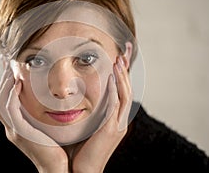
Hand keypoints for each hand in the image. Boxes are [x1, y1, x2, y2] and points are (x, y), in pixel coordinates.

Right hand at [0, 65, 68, 172]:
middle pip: (0, 98)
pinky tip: (17, 83)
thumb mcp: (49, 126)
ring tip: (9, 67)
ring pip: (1, 102)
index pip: (8, 99)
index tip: (13, 66)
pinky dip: (11, 95)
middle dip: (2, 79)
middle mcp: (12, 127)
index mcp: (19, 125)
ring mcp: (13, 130)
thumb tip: (57, 96)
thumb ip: (47, 113)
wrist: (60, 168)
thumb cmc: (59, 147)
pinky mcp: (19, 133)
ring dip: (4, 83)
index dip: (7, 82)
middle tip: (7, 61)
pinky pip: (10, 110)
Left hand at [72, 55, 132, 172]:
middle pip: (127, 88)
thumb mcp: (87, 126)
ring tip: (119, 58)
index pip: (121, 90)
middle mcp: (120, 120)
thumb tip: (81, 98)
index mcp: (115, 118)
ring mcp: (118, 125)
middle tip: (126, 48)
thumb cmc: (80, 149)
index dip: (123, 72)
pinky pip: (115, 105)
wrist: (82, 172)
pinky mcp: (112, 130)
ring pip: (124, 94)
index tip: (120, 55)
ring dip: (122, 76)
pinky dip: (114, 89)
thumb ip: (89, 112)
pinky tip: (111, 75)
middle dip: (127, 68)